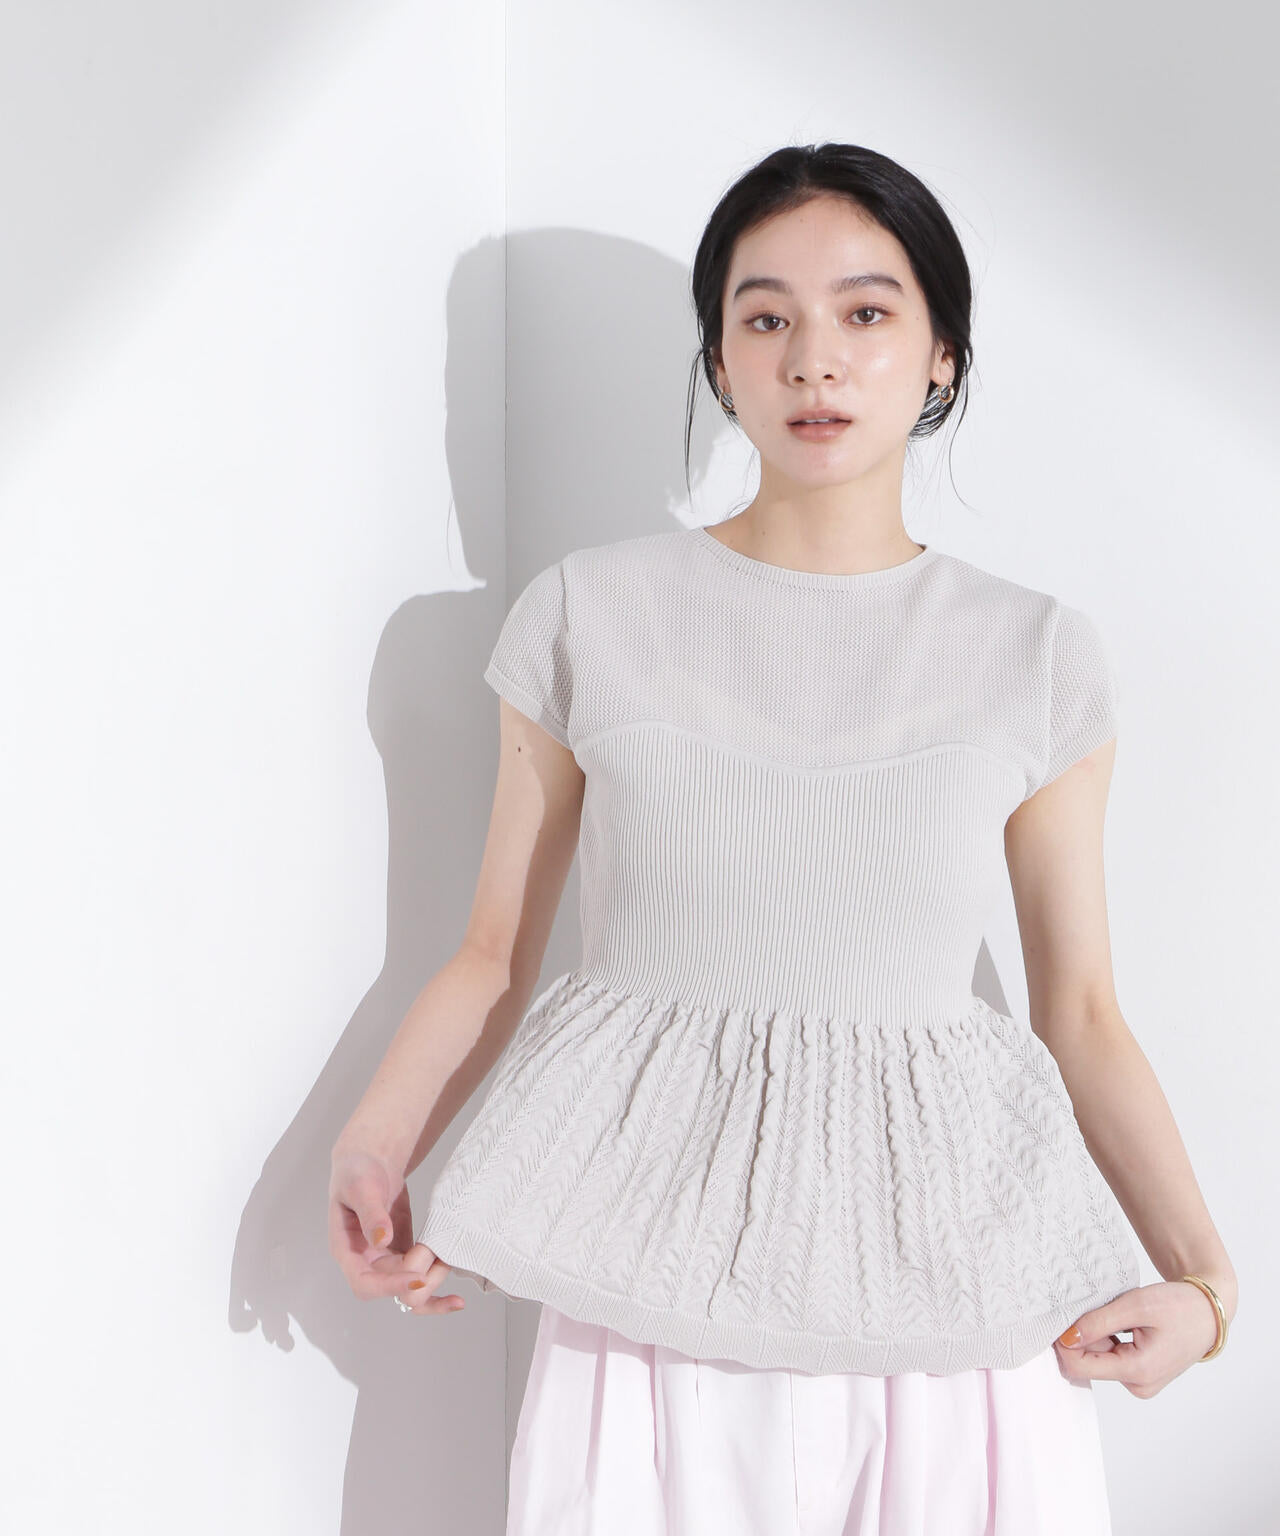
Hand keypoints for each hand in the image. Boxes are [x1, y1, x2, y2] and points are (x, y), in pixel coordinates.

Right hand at [328, 1146, 465, 1315]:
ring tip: (452, 1265)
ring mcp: (385, 1258)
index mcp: (347, 1250)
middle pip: (390, 1289)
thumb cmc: (358, 1172)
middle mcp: (365, 1261)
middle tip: (444, 1267)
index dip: (389, 1286)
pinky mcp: (403, 1251)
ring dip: (431, 1282)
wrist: (371, 1161)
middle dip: (418, 1286)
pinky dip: (435, 1272)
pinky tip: (451, 1264)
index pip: (364, 1282)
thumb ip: (371, 1214)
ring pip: (407, 1286)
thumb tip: (381, 1241)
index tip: (417, 1280)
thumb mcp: (361, 1188)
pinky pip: (418, 1271)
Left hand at [1053, 1279, 1222, 1397]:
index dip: (1064, 1342)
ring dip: (1100, 1334)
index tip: (1067, 1316)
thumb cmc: (1179, 1307)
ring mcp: (1140, 1382)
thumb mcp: (1135, 1306)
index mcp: (1137, 1372)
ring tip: (1121, 1316)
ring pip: (1099, 1358)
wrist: (1209, 1312)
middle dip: (1086, 1334)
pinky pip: (1112, 1358)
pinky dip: (1110, 1338)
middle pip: (1088, 1361)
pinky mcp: (1141, 1375)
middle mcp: (1138, 1385)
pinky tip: (1126, 1324)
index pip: (1079, 1367)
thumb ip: (1098, 1323)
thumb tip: (1066, 1339)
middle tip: (1103, 1308)